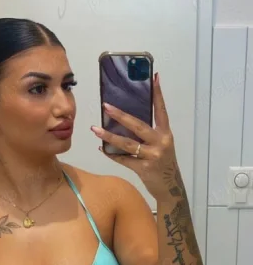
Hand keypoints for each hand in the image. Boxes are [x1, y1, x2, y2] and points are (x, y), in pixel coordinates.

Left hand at [91, 73, 179, 200]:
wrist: (170, 188)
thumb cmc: (163, 162)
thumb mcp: (162, 144)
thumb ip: (149, 132)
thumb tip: (126, 118)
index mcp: (165, 133)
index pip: (161, 110)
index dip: (157, 94)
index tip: (153, 77)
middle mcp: (161, 142)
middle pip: (138, 125)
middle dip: (120, 115)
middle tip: (106, 106)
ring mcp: (152, 156)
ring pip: (127, 144)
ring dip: (109, 136)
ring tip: (95, 129)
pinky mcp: (144, 169)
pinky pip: (123, 159)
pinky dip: (111, 154)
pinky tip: (101, 148)